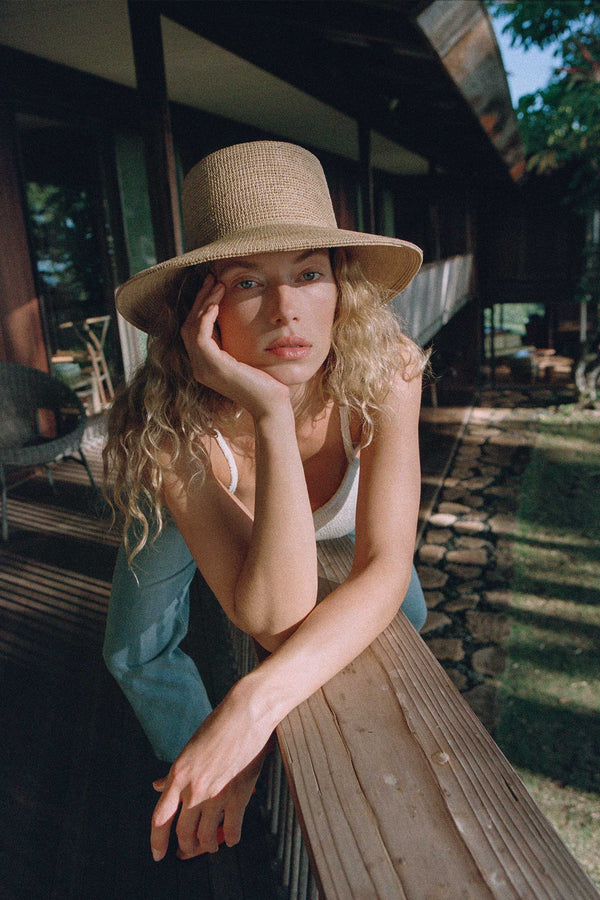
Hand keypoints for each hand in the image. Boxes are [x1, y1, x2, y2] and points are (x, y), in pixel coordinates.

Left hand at [150, 687, 274, 860]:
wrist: (245, 714)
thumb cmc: (218, 726)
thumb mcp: (189, 748)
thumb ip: (174, 773)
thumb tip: (158, 786)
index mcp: (178, 775)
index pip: (160, 818)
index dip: (157, 841)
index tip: (158, 854)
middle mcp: (194, 788)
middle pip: (183, 832)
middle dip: (186, 847)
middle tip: (188, 851)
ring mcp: (217, 793)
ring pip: (207, 835)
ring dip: (208, 845)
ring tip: (211, 846)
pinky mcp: (239, 793)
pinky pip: (233, 828)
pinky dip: (232, 837)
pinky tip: (232, 837)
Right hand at [180, 274, 289, 417]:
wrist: (271, 405)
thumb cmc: (265, 382)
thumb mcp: (246, 355)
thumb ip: (235, 340)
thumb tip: (235, 316)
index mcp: (205, 364)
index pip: (194, 329)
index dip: (200, 306)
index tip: (213, 286)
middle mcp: (199, 367)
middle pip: (188, 325)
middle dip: (199, 299)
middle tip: (211, 278)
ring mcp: (204, 368)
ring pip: (192, 327)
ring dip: (203, 303)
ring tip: (216, 285)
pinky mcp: (213, 367)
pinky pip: (200, 335)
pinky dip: (206, 317)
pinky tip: (216, 303)